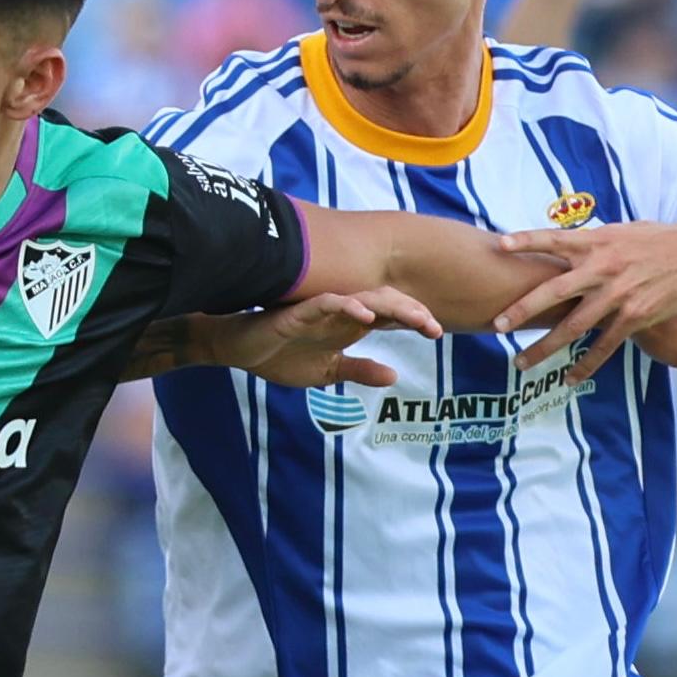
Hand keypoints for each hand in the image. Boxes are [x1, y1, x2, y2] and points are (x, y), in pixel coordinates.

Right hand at [205, 287, 443, 387]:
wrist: (239, 351)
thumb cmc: (280, 356)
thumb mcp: (328, 372)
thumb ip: (359, 371)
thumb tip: (394, 376)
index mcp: (349, 326)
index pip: (389, 317)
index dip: (415, 320)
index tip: (437, 333)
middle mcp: (341, 313)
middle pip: (385, 304)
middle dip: (412, 312)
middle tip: (434, 327)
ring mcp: (321, 311)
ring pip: (364, 299)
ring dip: (390, 307)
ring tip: (414, 318)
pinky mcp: (299, 313)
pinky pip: (328, 304)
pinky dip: (348, 307)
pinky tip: (366, 318)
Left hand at [494, 221, 676, 380]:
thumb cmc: (658, 241)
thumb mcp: (622, 232)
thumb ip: (591, 242)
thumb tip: (563, 242)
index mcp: (598, 242)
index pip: (555, 239)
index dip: (527, 240)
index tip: (500, 244)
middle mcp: (603, 268)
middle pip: (554, 291)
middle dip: (523, 309)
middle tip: (497, 324)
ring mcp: (617, 295)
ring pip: (573, 326)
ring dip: (544, 347)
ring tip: (520, 362)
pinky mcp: (634, 317)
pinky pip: (604, 346)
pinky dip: (585, 365)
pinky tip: (568, 379)